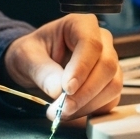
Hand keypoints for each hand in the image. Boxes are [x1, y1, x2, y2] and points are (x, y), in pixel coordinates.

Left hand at [2, 14, 121, 120]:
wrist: (35, 65)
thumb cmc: (31, 54)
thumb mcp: (26, 57)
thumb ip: (41, 70)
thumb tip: (57, 90)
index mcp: (80, 25)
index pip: (91, 44)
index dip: (81, 68)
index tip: (67, 89)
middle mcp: (101, 41)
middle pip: (107, 66)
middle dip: (85, 92)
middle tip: (62, 109)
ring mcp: (109, 62)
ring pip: (113, 85)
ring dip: (88, 104)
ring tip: (62, 112)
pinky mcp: (110, 83)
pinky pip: (110, 100)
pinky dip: (92, 110)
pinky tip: (72, 113)